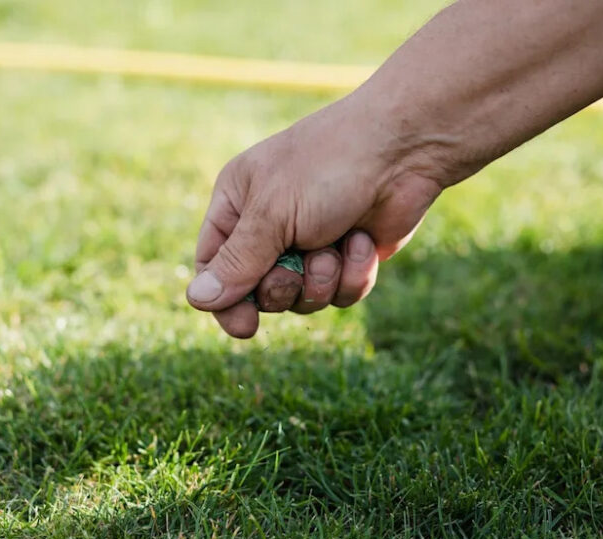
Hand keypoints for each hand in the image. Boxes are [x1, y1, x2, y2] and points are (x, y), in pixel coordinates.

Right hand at [187, 94, 443, 337]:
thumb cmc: (329, 166)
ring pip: (302, 300)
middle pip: (258, 292)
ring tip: (337, 243)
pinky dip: (354, 274)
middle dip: (283, 287)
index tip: (244, 325)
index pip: (213, 267)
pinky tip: (364, 241)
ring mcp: (311, 243)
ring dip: (322, 280)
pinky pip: (340, 294)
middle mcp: (270, 225)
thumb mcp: (272, 213)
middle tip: (297, 265)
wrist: (406, 149)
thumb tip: (196, 301)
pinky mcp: (348, 256)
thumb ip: (236, 262)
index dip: (226, 301)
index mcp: (237, 204)